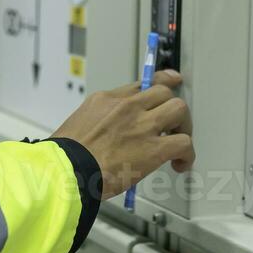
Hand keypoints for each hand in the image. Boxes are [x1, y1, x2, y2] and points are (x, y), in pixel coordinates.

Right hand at [52, 70, 193, 198]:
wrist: (66, 172)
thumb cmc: (65, 157)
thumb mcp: (78, 125)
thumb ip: (99, 122)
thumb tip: (113, 134)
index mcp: (105, 100)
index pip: (141, 84)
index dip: (161, 82)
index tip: (172, 81)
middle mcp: (127, 106)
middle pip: (164, 92)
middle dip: (171, 108)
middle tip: (172, 126)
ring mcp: (142, 125)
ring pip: (179, 109)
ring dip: (183, 126)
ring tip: (177, 142)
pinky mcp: (153, 148)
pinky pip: (184, 143)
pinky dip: (187, 155)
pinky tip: (180, 164)